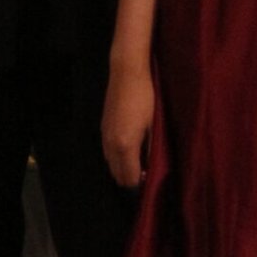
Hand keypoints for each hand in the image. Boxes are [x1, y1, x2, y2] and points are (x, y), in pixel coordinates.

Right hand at [102, 60, 154, 187]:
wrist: (126, 73)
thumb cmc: (145, 97)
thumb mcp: (153, 124)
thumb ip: (151, 149)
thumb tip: (151, 167)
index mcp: (126, 145)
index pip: (129, 178)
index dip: (140, 183)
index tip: (150, 179)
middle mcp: (111, 145)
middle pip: (117, 175)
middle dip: (130, 178)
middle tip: (145, 171)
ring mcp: (104, 136)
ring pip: (110, 164)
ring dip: (122, 168)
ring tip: (138, 160)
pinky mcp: (102, 128)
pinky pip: (107, 153)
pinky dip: (116, 157)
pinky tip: (128, 148)